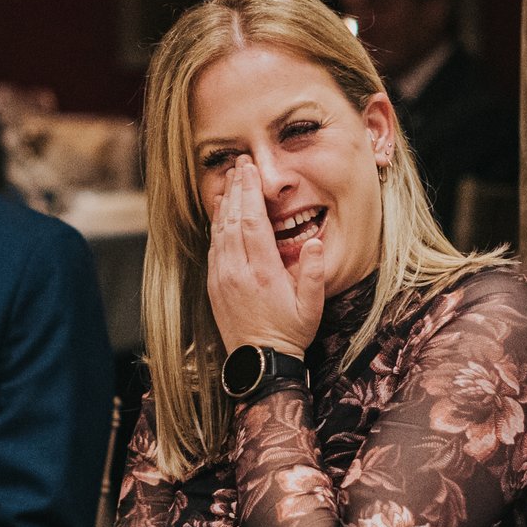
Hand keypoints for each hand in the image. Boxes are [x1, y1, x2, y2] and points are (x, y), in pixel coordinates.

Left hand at [205, 158, 324, 356]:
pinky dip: (217, 224)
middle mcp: (237, 272)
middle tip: (241, 164)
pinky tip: (221, 211)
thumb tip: (313, 242)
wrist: (260, 362)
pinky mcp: (215, 285)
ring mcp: (222, 278)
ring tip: (231, 179)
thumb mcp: (311, 307)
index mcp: (263, 273)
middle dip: (237, 189)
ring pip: (220, 231)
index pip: (253, 222)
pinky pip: (213, 247)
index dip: (250, 193)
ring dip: (226, 203)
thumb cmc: (290, 332)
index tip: (251, 170)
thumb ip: (312, 273)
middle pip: (233, 220)